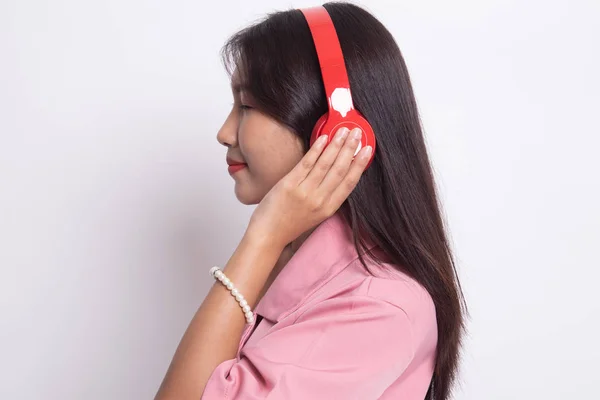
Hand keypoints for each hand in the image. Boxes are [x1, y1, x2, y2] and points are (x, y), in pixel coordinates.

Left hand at [246, 126, 371, 250]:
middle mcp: (319, 200)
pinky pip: (306, 163)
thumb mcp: (316, 214)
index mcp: (329, 208)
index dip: (360, 164)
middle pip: (340, 170)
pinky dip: (316, 149)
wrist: (268, 235)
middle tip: (357, 132)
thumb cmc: (290, 224)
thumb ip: (327, 196)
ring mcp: (304, 192)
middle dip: (350, 149)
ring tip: (343, 130)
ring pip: (325, 164)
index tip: (368, 149)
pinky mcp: (289, 185)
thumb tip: (338, 172)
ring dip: (336, 145)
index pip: (349, 182)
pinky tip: (323, 138)